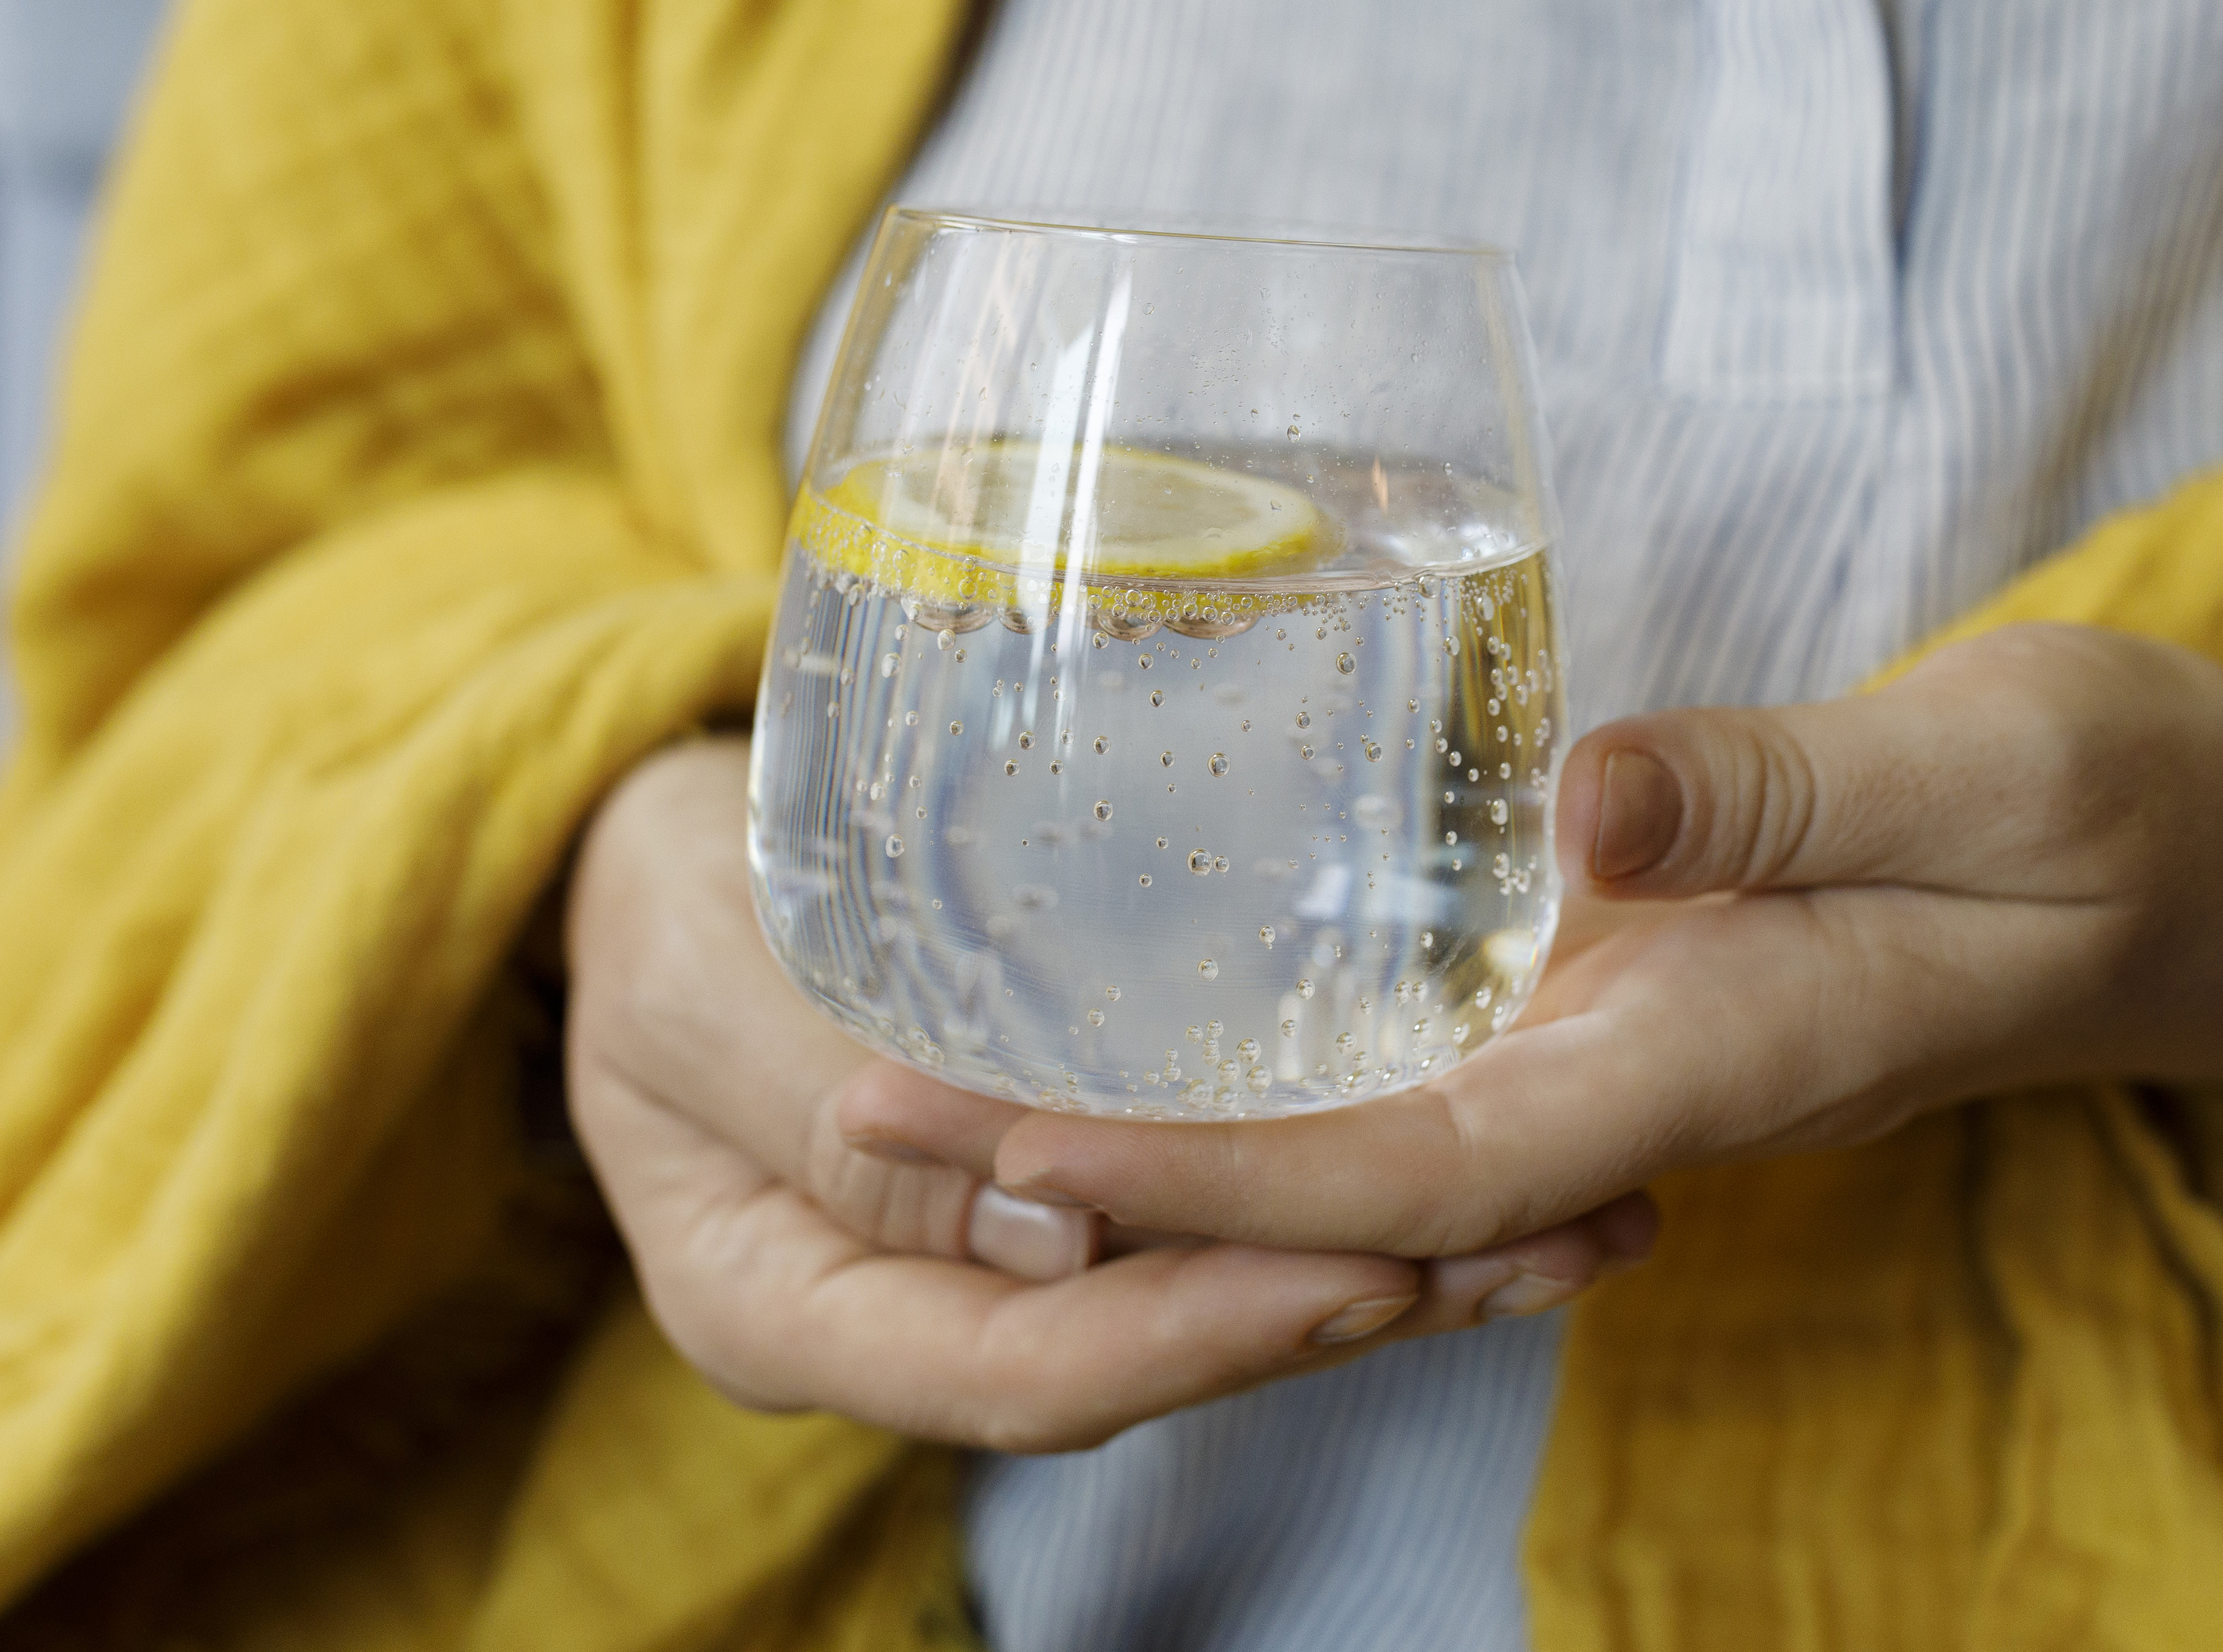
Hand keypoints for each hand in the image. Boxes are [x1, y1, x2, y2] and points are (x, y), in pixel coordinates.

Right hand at [564, 737, 1653, 1452]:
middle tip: (1547, 1252)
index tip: (1366, 1276)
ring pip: (1200, 1290)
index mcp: (794, 1311)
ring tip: (1586, 1228)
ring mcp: (979, 1258)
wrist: (636, 848)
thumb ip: (841, 1117)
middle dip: (1349, 1310)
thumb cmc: (646, 896)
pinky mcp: (1048, 1179)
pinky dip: (1337, 1187)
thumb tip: (1061, 1237)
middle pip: (1150, 1352)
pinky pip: (1203, 1207)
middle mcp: (908, 1317)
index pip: (1030, 1373)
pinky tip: (1481, 1166)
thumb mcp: (705, 992)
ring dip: (1391, 1265)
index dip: (1204, 1334)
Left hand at [844, 625, 2222, 1276]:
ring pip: (1336, 1137)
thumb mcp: (2009, 771)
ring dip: (1137, 1132)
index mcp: (1697, 1059)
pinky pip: (1399, 1064)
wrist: (2206, 876)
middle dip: (1092, 1173)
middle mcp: (1621, 1082)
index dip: (1189, 1179)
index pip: (1396, 1167)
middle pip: (1319, 1183)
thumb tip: (1585, 814)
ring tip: (915, 1086)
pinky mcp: (1613, 984)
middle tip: (844, 1111)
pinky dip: (1250, 1070)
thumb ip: (1802, 792)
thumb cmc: (2126, 813)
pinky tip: (1126, 1022)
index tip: (990, 1152)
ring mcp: (1609, 1046)